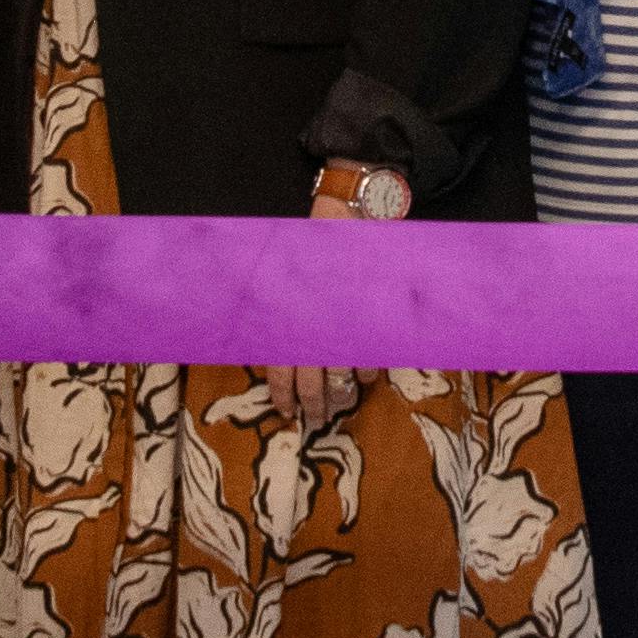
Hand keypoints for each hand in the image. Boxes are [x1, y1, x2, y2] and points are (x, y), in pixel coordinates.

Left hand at [258, 190, 370, 421]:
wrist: (342, 218)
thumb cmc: (308, 250)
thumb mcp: (283, 282)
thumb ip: (277, 317)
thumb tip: (270, 355)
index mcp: (286, 322)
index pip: (279, 372)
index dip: (283, 396)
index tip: (287, 413)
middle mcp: (310, 328)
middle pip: (310, 382)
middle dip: (314, 404)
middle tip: (318, 418)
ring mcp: (338, 326)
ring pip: (338, 376)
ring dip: (341, 394)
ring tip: (343, 402)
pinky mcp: (363, 319)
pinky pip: (367, 356)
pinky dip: (368, 371)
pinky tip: (366, 378)